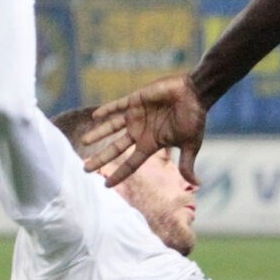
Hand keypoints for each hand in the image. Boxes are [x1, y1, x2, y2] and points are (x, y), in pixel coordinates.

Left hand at [81, 74, 206, 186]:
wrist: (195, 94)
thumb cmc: (195, 118)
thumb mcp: (191, 144)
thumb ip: (186, 163)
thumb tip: (196, 183)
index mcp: (151, 144)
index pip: (131, 163)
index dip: (119, 174)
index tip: (106, 185)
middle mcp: (140, 131)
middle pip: (116, 149)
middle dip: (100, 158)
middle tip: (85, 169)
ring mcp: (136, 116)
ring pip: (112, 127)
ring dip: (98, 134)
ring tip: (84, 141)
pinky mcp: (136, 100)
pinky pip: (117, 106)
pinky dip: (107, 110)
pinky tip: (96, 116)